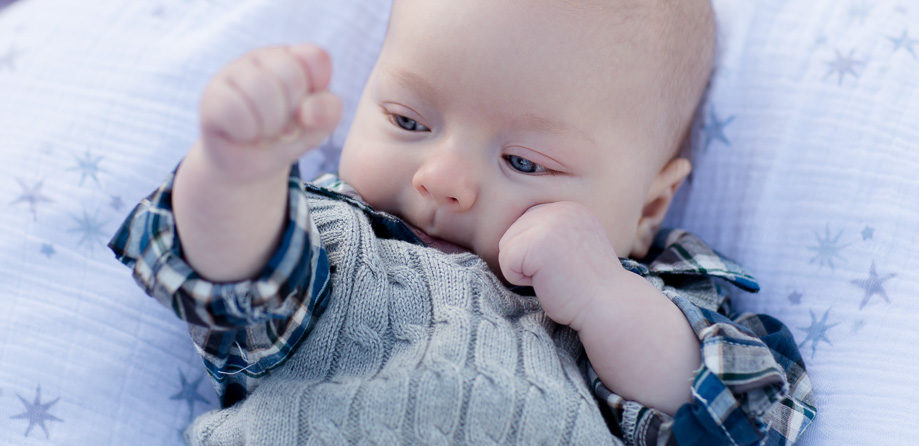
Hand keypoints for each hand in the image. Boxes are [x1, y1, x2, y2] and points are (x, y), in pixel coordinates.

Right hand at [198, 44, 341, 181]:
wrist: (249, 164)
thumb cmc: (287, 137)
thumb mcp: (318, 128)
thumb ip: (327, 113)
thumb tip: (305, 111)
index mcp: (295, 58)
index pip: (316, 58)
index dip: (316, 94)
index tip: (306, 112)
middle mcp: (263, 57)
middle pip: (291, 77)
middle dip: (292, 114)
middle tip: (281, 126)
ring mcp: (234, 72)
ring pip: (262, 90)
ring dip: (269, 125)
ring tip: (263, 132)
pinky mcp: (211, 95)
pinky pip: (234, 110)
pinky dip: (246, 132)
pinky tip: (243, 134)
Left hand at [498, 201, 623, 329]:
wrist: (610, 306)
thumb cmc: (588, 287)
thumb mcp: (572, 247)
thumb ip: (550, 234)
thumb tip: (514, 234)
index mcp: (569, 208)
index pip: (526, 224)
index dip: (537, 253)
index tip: (565, 267)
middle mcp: (560, 209)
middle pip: (512, 233)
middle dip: (528, 261)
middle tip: (560, 274)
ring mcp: (549, 223)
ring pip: (506, 247)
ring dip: (524, 271)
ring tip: (555, 277)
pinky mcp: (537, 243)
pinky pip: (506, 262)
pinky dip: (521, 280)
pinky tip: (548, 282)